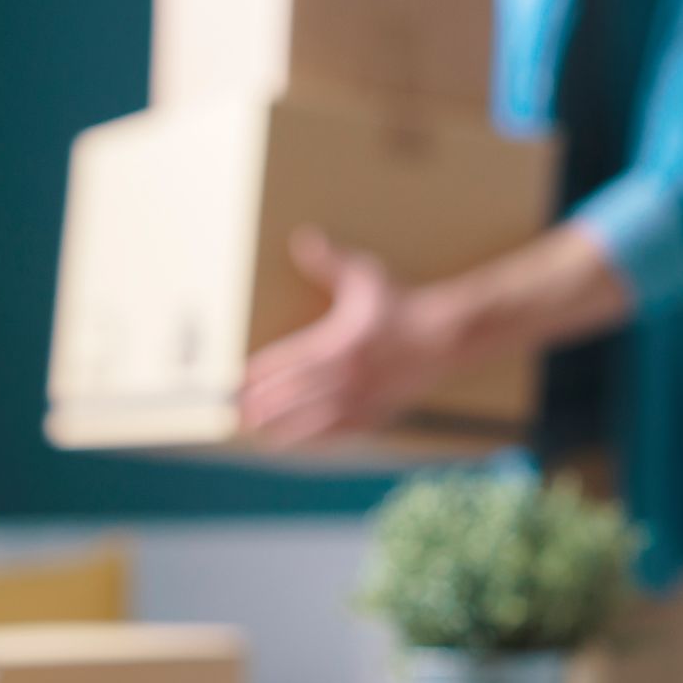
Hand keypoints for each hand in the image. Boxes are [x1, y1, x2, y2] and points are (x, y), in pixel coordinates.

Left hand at [238, 229, 464, 445]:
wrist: (447, 336)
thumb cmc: (403, 304)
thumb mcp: (367, 277)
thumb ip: (330, 262)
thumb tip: (302, 240)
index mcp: (339, 342)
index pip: (287, 361)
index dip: (259, 373)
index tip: (235, 380)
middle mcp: (347, 375)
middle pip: (293, 395)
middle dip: (263, 405)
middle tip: (235, 412)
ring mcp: (362, 398)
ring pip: (312, 420)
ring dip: (283, 427)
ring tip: (257, 432)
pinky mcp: (376, 413)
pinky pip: (339, 432)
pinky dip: (315, 439)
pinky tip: (296, 443)